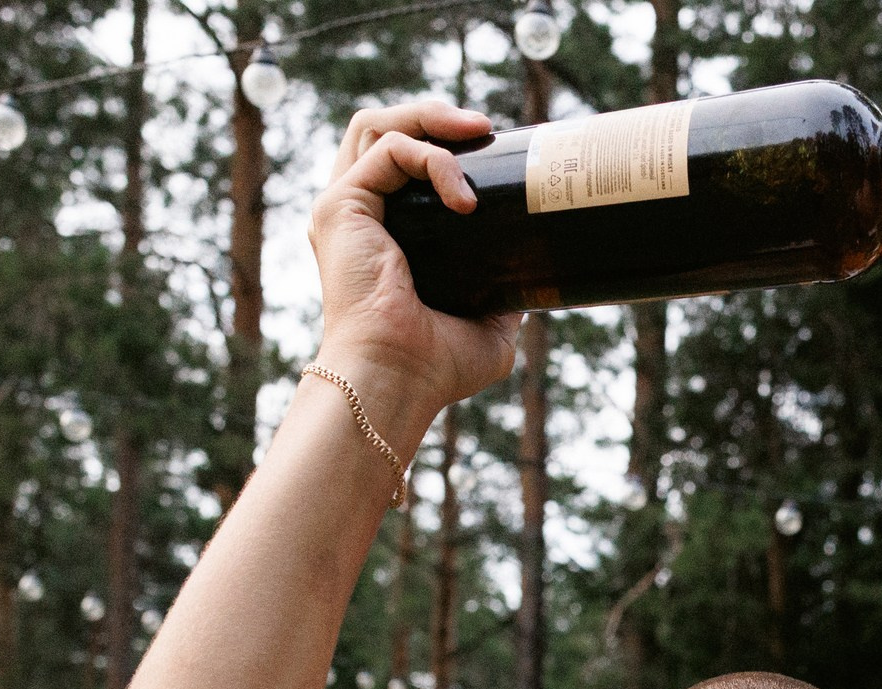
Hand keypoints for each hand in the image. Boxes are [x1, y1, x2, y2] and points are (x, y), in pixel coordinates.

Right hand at [307, 100, 519, 430]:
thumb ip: (505, 295)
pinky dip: (435, 160)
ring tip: (477, 132)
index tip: (494, 150)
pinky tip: (466, 198)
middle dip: (435, 116)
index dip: (443, 144)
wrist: (399, 378)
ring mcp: (344, 207)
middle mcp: (357, 215)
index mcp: (382, 235)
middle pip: (383, 129)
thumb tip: (539, 276)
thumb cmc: (435, 367)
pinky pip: (392, 151)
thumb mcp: (489, 326)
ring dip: (430, 117)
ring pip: (376, 125)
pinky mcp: (342, 206)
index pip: (401, 162)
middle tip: (485, 129)